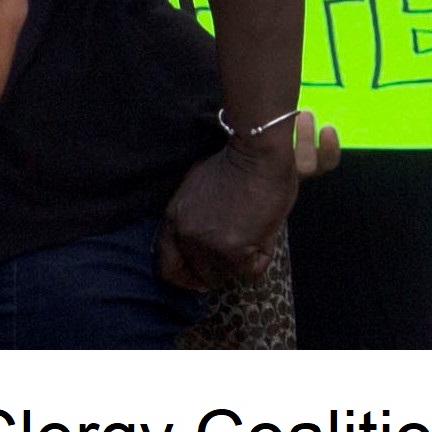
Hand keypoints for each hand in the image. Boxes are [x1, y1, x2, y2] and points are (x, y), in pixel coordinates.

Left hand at [156, 125, 304, 289]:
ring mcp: (209, 246)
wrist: (255, 154)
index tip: (199, 277)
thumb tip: (200, 240)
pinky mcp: (235, 251)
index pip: (167, 267)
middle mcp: (186, 237)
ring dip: (244, 261)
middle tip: (238, 253)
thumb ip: (192, 218)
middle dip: (220, 268)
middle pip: (200, 275)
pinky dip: (261, 257)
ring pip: (229, 275)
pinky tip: (264, 234)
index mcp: (173, 220)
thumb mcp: (195, 190)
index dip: (185, 277)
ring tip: (253, 233)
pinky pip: (252, 270)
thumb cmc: (232, 165)